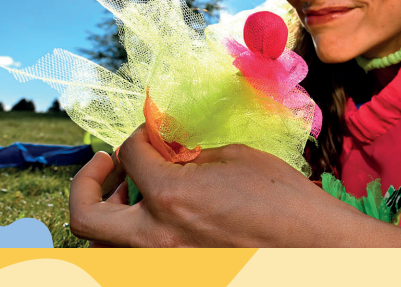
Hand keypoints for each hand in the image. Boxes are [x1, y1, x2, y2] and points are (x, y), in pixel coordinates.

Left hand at [69, 125, 353, 246]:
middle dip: (88, 180)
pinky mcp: (177, 272)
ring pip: (104, 244)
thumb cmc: (282, 198)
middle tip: (109, 162)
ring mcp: (163, 261)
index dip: (138, 135)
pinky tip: (164, 214)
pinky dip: (138, 231)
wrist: (311, 244)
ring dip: (110, 211)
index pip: (131, 154)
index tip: (150, 132)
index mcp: (170, 196)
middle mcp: (155, 236)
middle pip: (85, 215)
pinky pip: (137, 253)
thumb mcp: (235, 159)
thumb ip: (192, 155)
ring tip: (132, 190)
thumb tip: (171, 153)